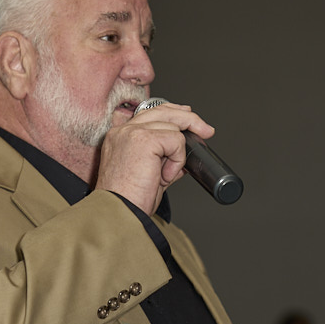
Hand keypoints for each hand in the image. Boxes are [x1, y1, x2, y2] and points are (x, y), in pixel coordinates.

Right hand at [95, 101, 214, 215]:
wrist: (119, 213)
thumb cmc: (128, 201)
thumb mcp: (148, 176)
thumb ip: (163, 162)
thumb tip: (182, 159)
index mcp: (120, 137)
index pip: (151, 113)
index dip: (174, 114)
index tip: (190, 120)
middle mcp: (123, 131)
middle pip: (163, 110)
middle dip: (190, 119)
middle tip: (206, 131)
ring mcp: (132, 132)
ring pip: (173, 126)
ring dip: (178, 153)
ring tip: (165, 175)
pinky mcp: (144, 140)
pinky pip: (175, 140)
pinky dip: (177, 159)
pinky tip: (164, 176)